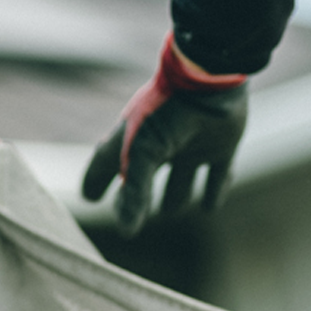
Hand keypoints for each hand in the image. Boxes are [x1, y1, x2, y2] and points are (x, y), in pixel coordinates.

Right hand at [81, 34, 247, 235]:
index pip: (106, 166)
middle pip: (142, 177)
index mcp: (132, 140)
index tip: (89, 198)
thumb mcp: (141, 153)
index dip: (96, 181)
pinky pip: (218, 175)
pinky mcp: (221, 147)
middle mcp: (159, 145)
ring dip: (176, 196)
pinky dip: (215, 191)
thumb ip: (133, 192)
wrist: (209, 80)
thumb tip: (126, 231)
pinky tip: (210, 206)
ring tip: (171, 210)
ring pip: (180, 178)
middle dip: (134, 195)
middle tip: (128, 216)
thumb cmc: (165, 113)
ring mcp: (190, 146)